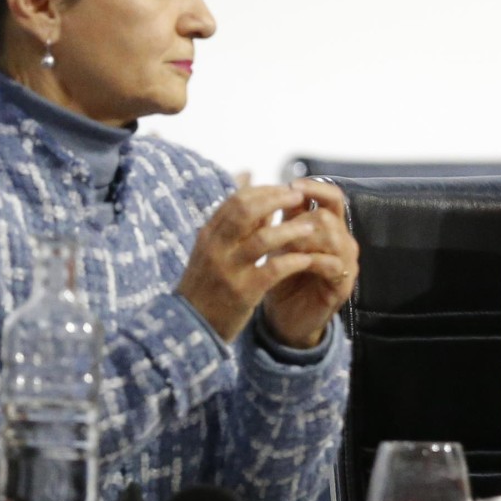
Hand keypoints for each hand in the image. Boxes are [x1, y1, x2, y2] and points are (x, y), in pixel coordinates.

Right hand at [176, 181, 357, 344]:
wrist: (190, 326)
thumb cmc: (207, 282)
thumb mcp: (214, 246)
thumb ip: (235, 215)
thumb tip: (249, 175)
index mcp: (209, 234)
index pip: (236, 199)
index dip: (264, 190)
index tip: (286, 187)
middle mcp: (216, 247)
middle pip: (246, 210)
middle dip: (276, 199)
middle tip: (299, 196)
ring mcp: (228, 269)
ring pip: (262, 239)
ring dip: (290, 229)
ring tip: (310, 227)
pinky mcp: (243, 292)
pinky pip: (272, 270)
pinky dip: (293, 261)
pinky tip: (307, 259)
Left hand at [259, 179, 358, 347]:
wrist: (283, 318)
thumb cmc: (278, 277)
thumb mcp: (275, 243)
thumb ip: (278, 216)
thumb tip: (264, 185)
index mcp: (327, 226)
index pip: (331, 196)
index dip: (314, 187)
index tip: (291, 185)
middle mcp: (341, 240)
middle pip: (330, 215)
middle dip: (301, 218)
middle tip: (279, 228)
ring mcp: (345, 262)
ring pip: (334, 236)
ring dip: (304, 239)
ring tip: (282, 247)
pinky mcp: (343, 285)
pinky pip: (333, 264)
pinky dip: (311, 260)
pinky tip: (293, 263)